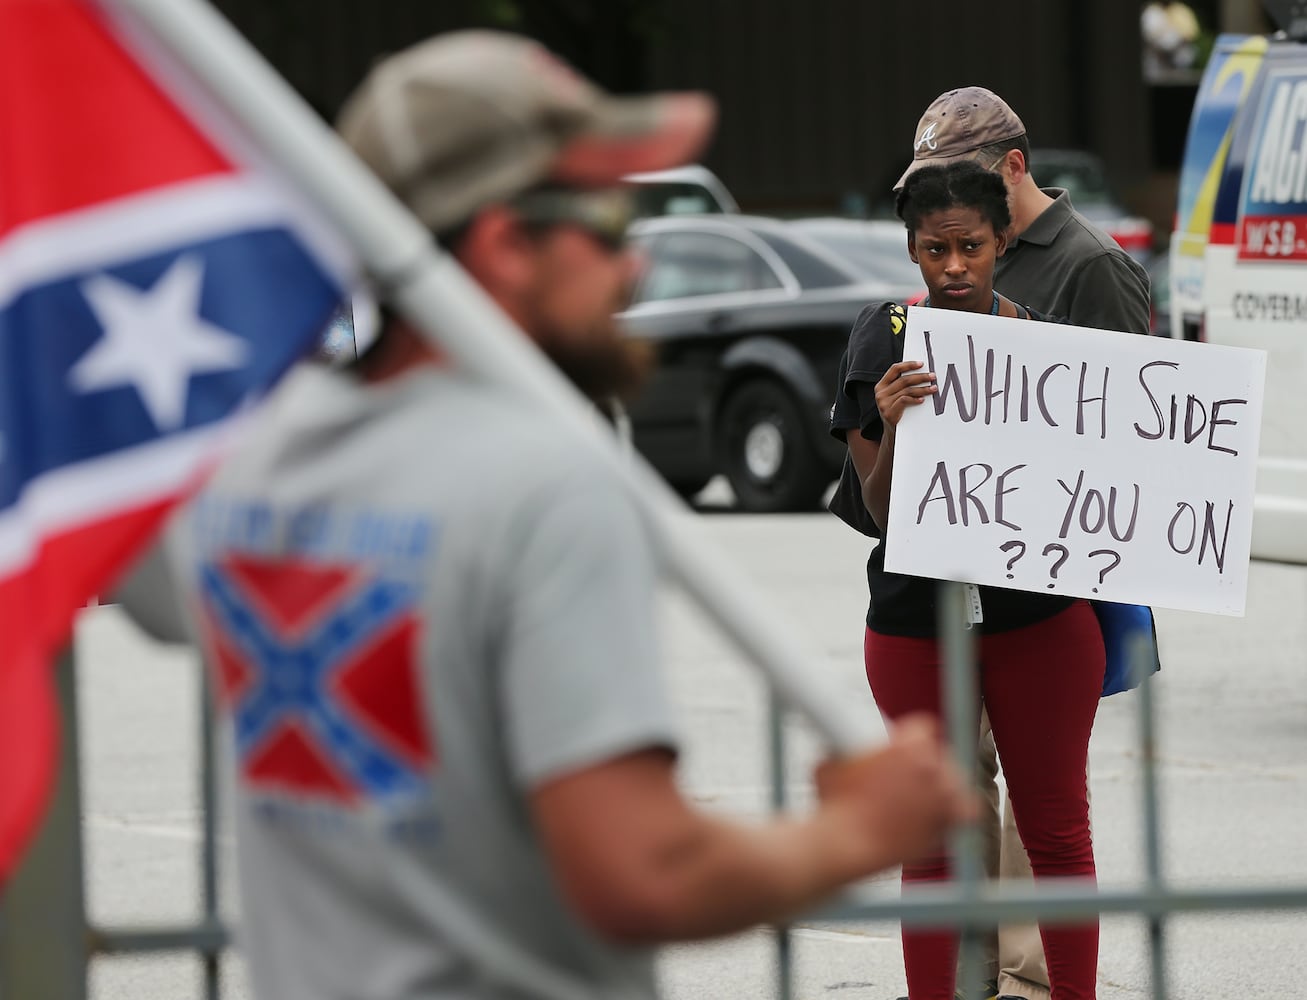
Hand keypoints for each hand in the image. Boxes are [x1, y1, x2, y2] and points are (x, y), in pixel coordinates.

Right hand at [814, 713, 975, 876]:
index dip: (912, 737)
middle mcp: (932, 765)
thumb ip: (849, 752)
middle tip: (908, 776)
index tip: (906, 746)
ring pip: (954, 782)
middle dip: (927, 764)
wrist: (845, 843)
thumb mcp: (832, 763)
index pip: (924, 727)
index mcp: (908, 743)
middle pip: (941, 755)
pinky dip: (959, 811)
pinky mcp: (947, 822)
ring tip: (923, 797)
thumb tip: (842, 748)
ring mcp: (943, 795)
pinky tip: (946, 813)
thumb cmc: (834, 804)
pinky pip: (967, 810)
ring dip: (943, 787)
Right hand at [875, 360, 935, 426]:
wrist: (891, 432)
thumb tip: (920, 372)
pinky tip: (922, 400)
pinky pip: (905, 400)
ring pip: (907, 390)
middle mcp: (880, 393)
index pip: (894, 369)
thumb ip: (900, 385)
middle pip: (903, 379)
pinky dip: (915, 399)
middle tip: (932, 376)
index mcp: (881, 385)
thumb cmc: (896, 411)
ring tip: (933, 388)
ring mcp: (883, 403)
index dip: (908, 365)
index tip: (921, 364)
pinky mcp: (889, 412)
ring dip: (922, 389)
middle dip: (921, 377)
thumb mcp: (894, 396)